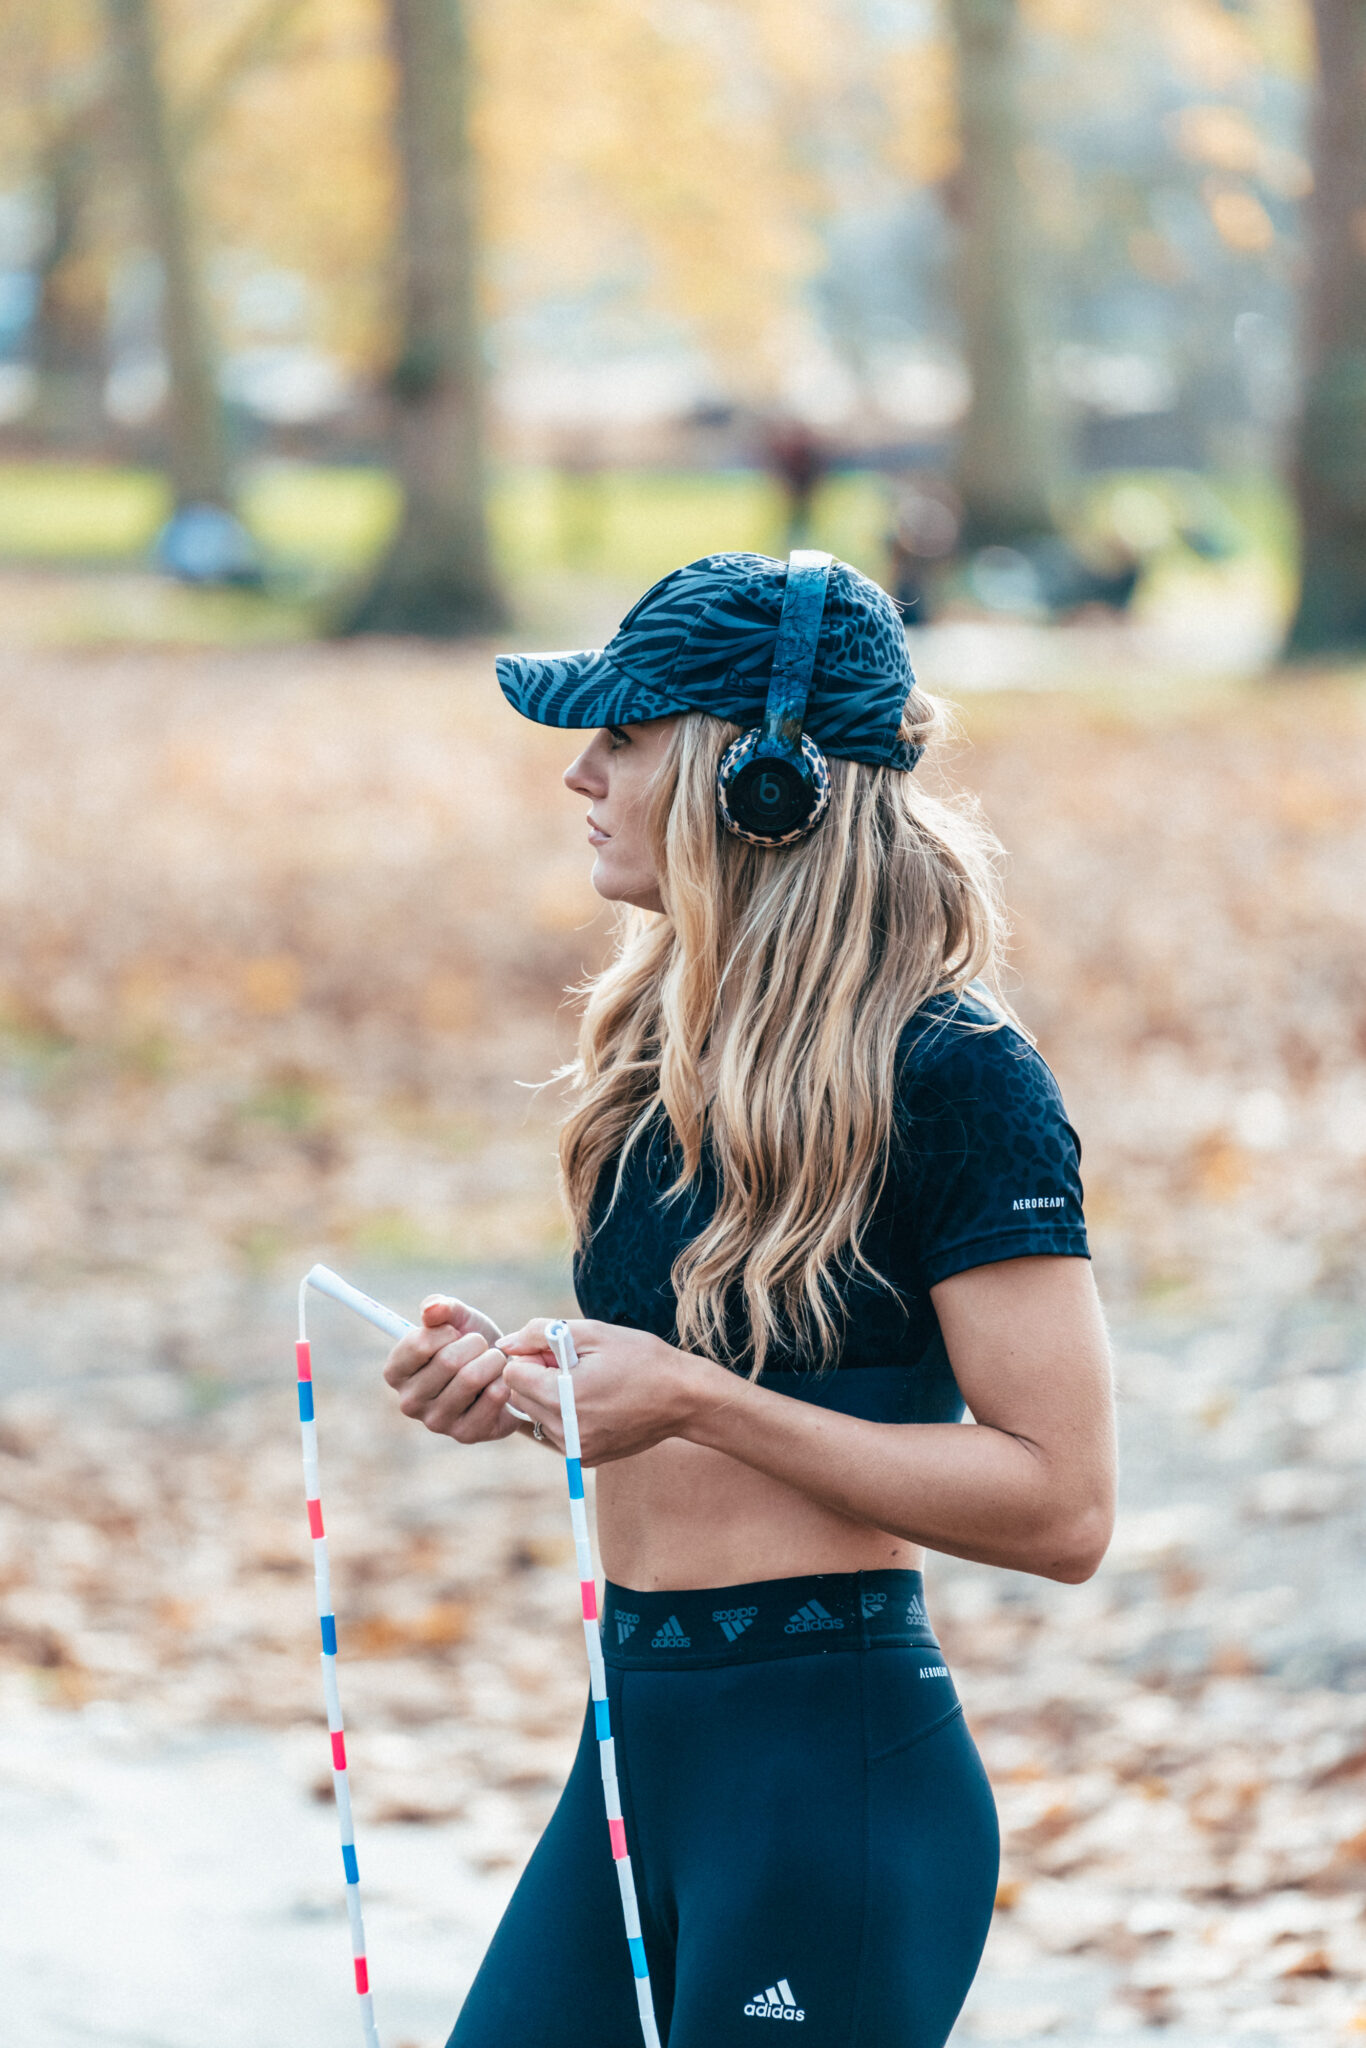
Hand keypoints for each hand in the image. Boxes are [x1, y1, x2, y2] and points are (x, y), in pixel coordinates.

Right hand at [382, 1296, 518, 1442]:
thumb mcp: (456, 1318)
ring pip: (472, 1378)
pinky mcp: (465, 1434)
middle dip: (475, 1344)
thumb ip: (440, 1307)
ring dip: (493, 1360)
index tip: (455, 1333)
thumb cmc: (471, 1345)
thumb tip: (431, 1309)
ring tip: (494, 1361)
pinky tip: (501, 1382)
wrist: (503, 1374)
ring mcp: (436, 1422)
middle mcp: (409, 1402)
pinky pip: (493, 1396)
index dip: (446, 1331)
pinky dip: (504, 1380)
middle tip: (481, 1347)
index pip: (419, 1344)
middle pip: (448, 1361)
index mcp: (396, 1372)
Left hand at [498, 1318, 718, 1464]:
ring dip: (548, 1397)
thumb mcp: (592, 1333)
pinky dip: (563, 1415)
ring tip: (585, 1384)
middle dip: (536, 1377)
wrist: (684, 1398)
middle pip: (518, 1397)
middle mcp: (564, 1431)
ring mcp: (574, 1450)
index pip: (511, 1374)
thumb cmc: (641, 1358)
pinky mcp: (584, 1459)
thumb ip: (540, 1333)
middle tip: (572, 1366)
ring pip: (534, 1416)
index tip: (559, 1353)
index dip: (531, 1356)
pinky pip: (554, 1432)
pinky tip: (594, 1402)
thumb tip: (505, 1342)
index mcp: (562, 1397)